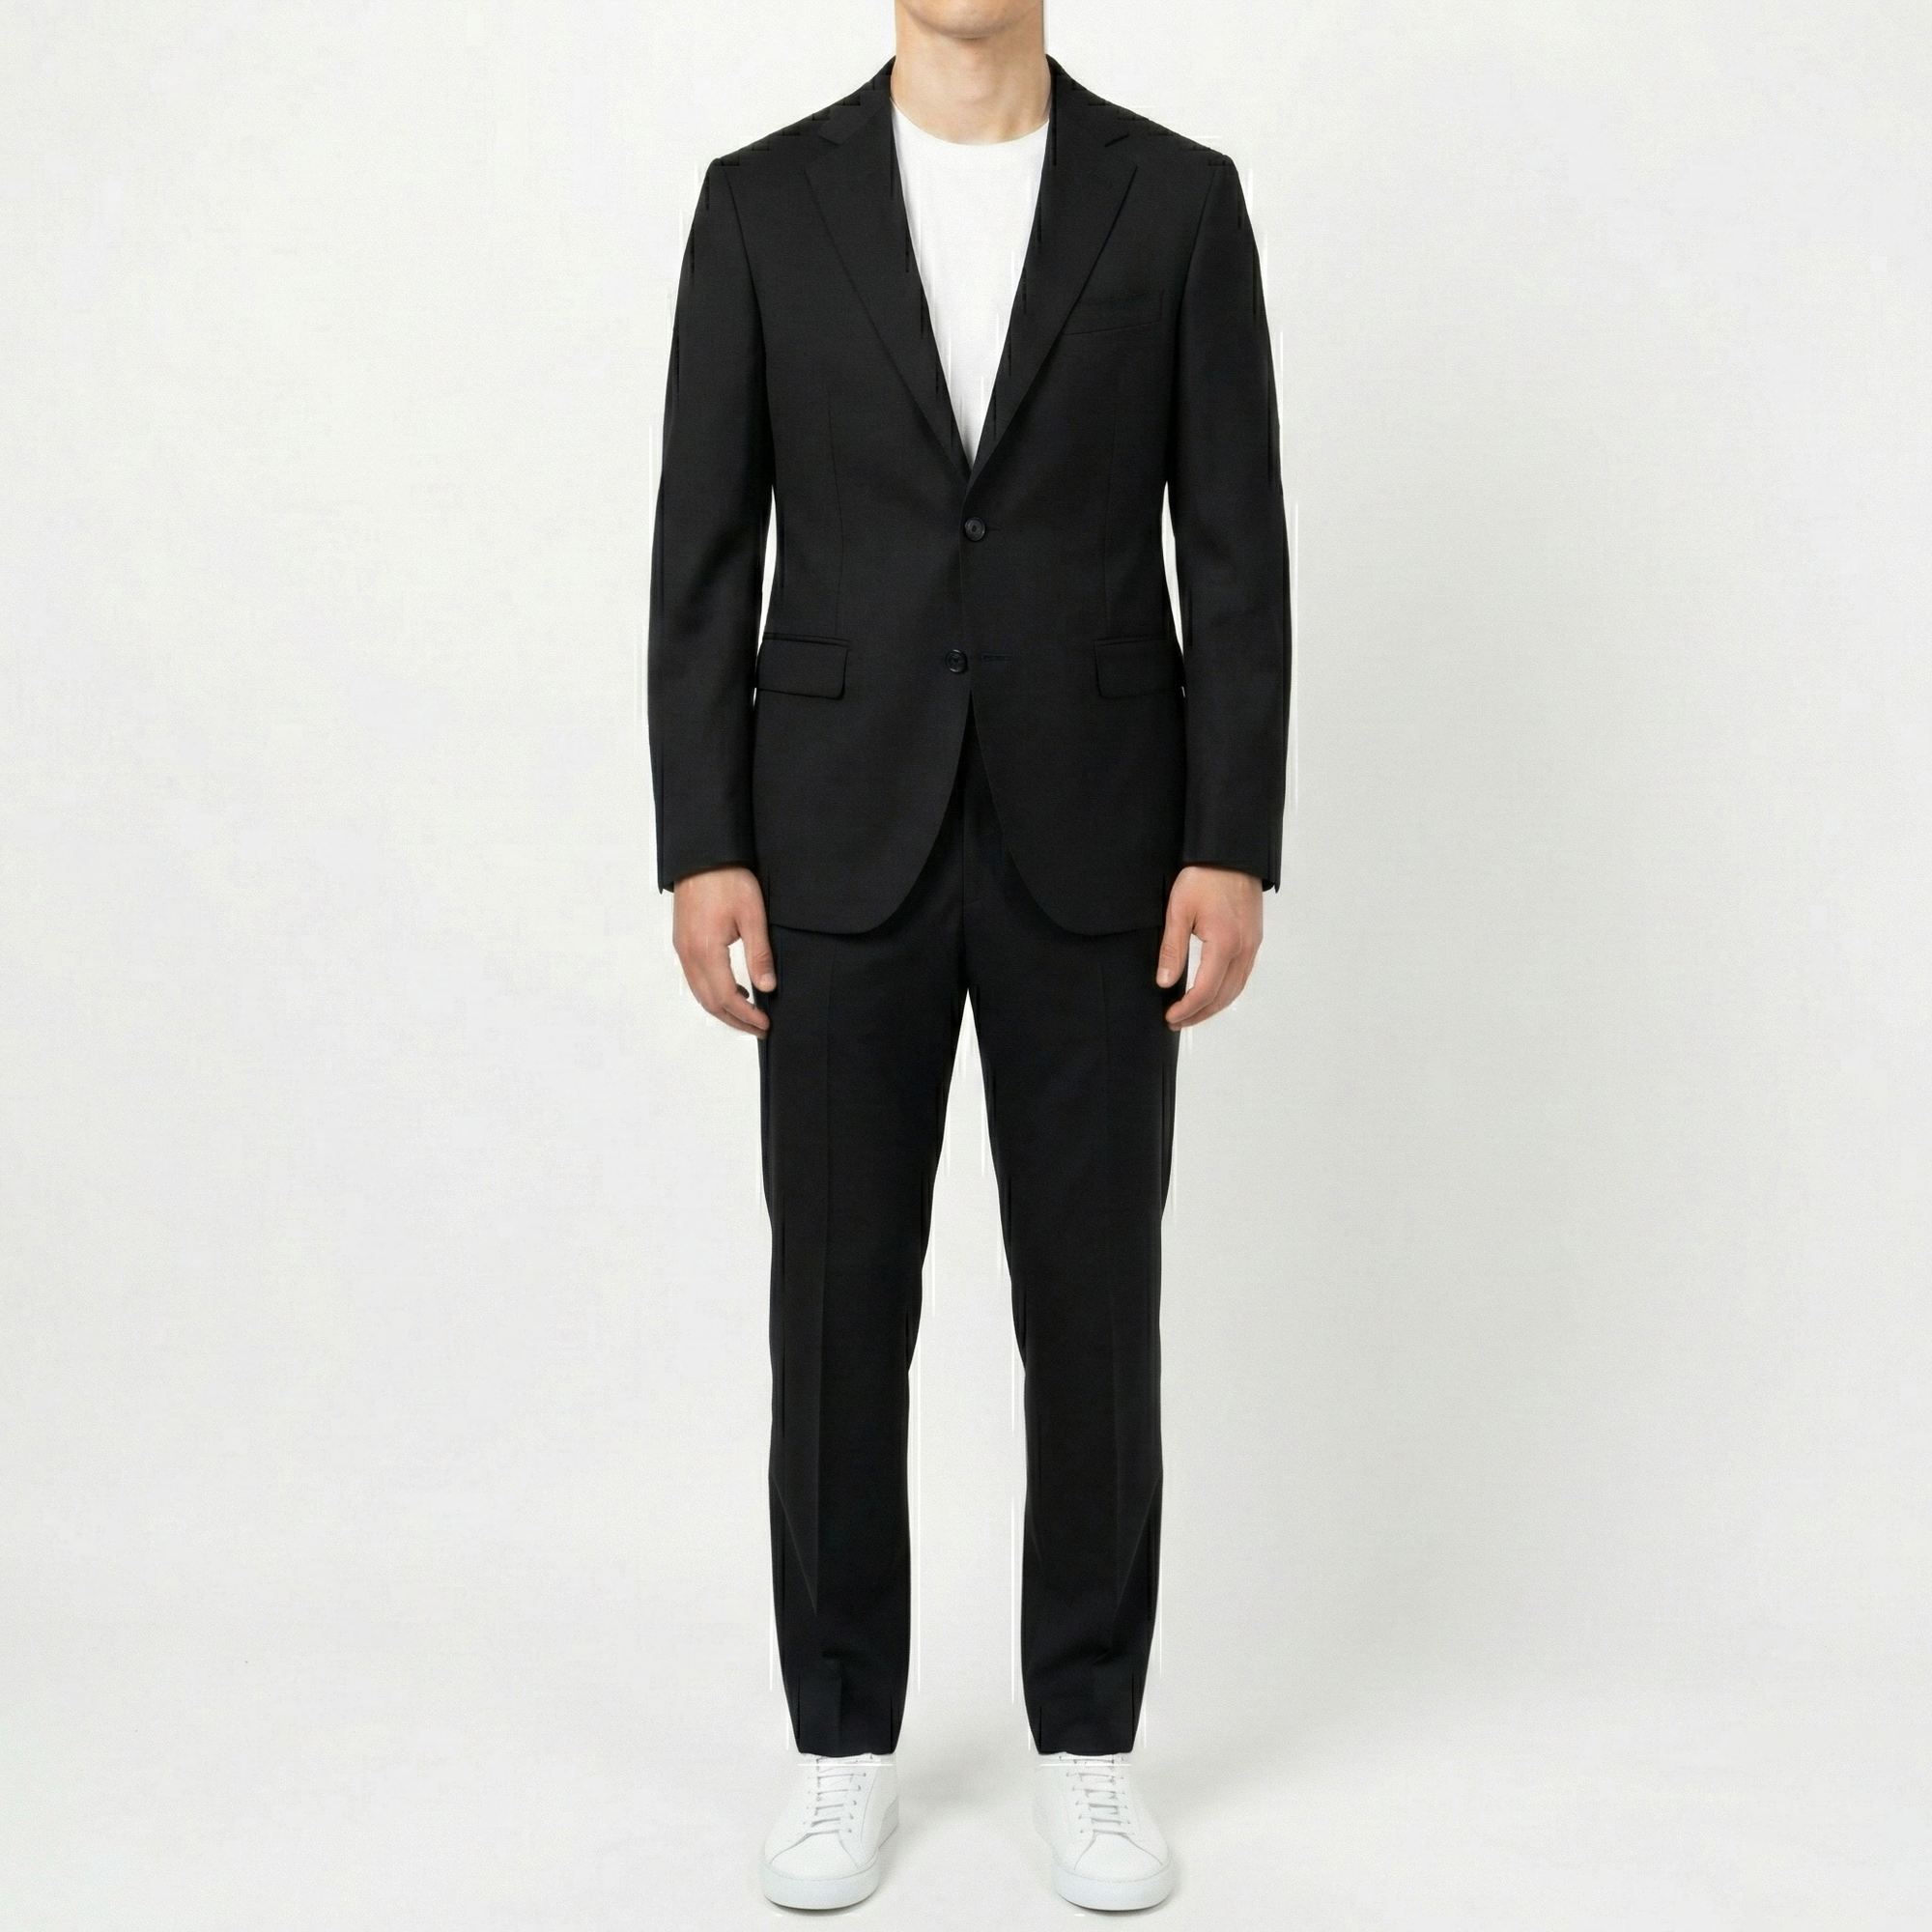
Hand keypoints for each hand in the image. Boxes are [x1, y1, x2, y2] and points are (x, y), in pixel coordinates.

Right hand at [672, 865, 775, 1035]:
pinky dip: (713, 993)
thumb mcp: (752, 915)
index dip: (746, 1015)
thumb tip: (767, 987)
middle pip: (710, 1003)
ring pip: (700, 994)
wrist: (702, 856)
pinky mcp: (682, 943)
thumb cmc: (728, 880)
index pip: (726, 997)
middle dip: (735, 1020)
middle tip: (760, 1028)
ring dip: (723, 1009)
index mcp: (705, 950)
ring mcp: (682, 950)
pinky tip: (734, 989)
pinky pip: (695, 979)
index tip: (765, 1023)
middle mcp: (688, 955)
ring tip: (749, 1014)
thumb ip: (759, 953)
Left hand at [1156, 865, 1263, 1027]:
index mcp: (1224, 944)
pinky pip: (1243, 975)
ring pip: (1236, 988)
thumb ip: (1172, 949)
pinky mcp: (1254, 938)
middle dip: (1199, 1014)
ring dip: (1214, 1005)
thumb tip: (1165, 982)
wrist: (1231, 854)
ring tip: (1192, 1013)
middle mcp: (1244, 949)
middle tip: (1177, 1021)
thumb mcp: (1178, 911)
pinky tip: (1213, 992)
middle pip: (1224, 996)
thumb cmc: (1204, 876)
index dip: (1186, 1009)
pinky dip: (1227, 991)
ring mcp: (1252, 945)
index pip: (1205, 991)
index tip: (1170, 1016)